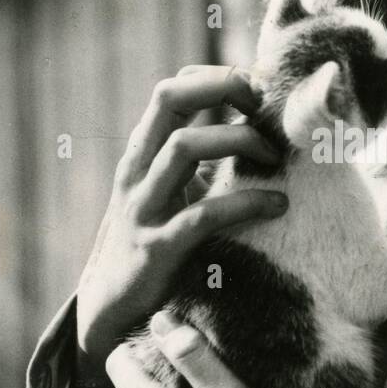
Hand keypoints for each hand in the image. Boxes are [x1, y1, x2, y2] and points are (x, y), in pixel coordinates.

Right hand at [76, 65, 287, 369]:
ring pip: (183, 147)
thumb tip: (254, 128)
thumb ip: (199, 162)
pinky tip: (278, 206)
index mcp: (142, 154)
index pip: (171, 90)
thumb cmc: (152, 242)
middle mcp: (137, 171)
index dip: (214, 78)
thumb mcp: (170, 193)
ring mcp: (144, 208)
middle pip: (169, 99)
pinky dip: (247, 204)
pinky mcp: (158, 249)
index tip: (256, 89)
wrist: (108, 309)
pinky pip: (204, 215)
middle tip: (263, 104)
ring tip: (273, 157)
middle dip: (222, 88)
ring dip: (237, 140)